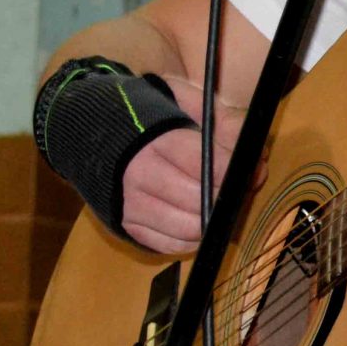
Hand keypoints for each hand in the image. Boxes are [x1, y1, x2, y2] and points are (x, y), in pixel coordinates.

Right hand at [118, 76, 246, 253]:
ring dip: (213, 221)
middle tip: (238, 188)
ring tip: (219, 202)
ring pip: (187, 229)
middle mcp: (137, 176)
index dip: (232, 171)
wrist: (89, 128)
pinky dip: (192, 237)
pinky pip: (170, 246)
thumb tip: (257, 156)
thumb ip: (225, 122)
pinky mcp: (126, 227)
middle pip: (198, 201)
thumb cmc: (148, 112)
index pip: (204, 165)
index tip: (249, 168)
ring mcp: (129, 205)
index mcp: (154, 139)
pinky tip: (197, 217)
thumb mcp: (187, 99)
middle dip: (226, 196)